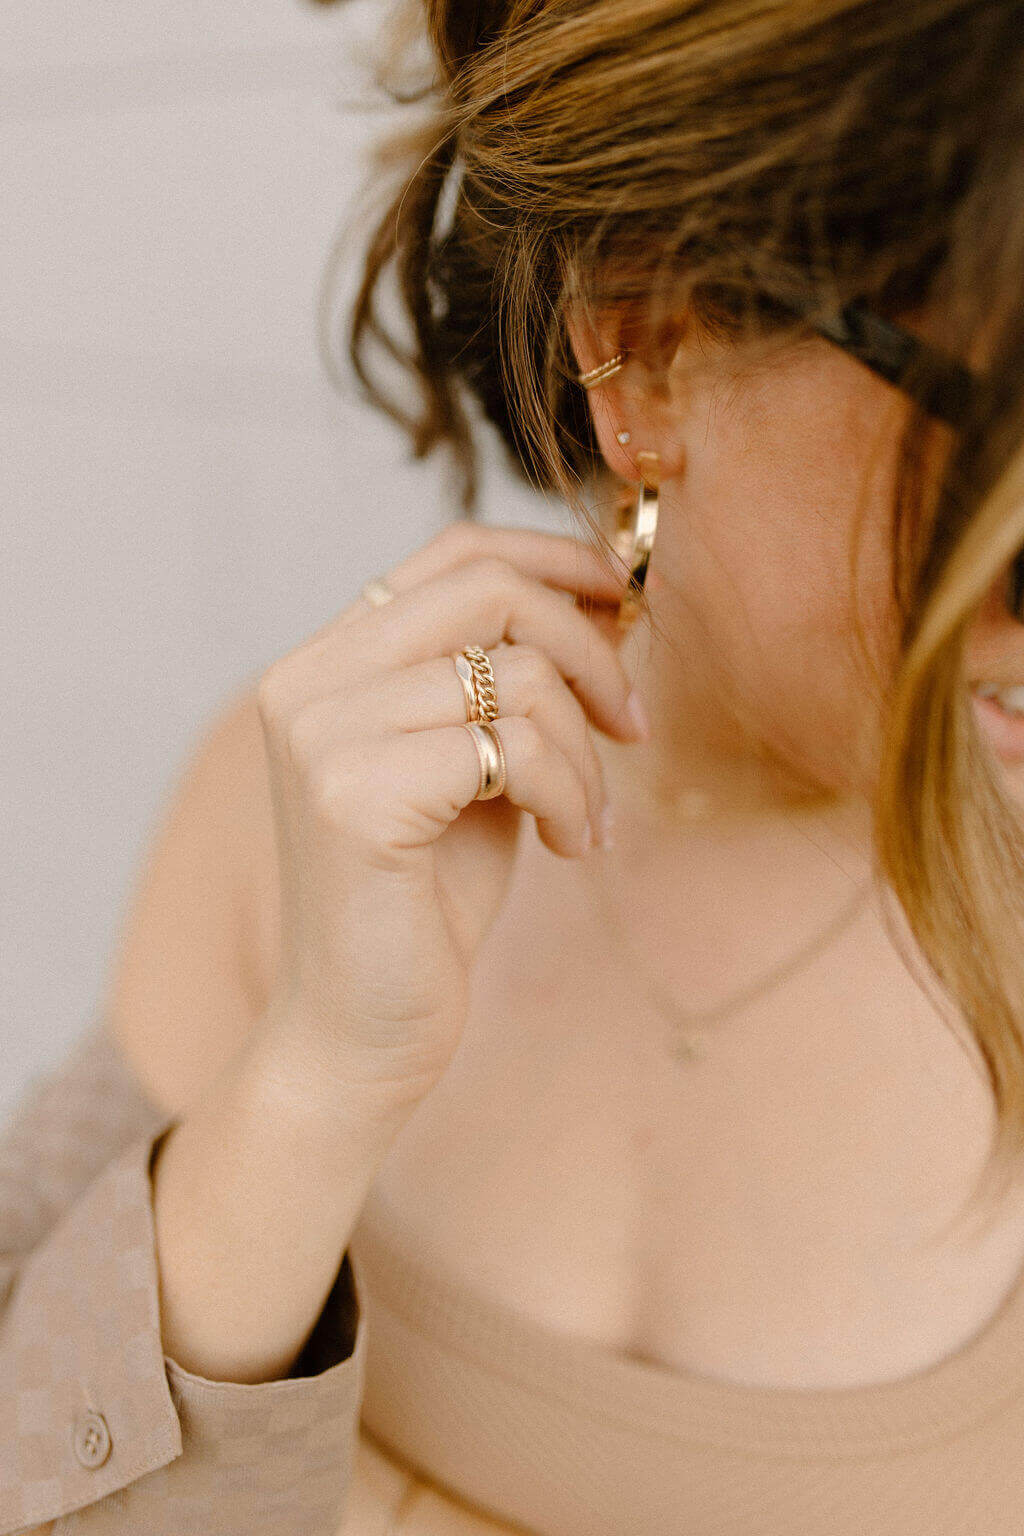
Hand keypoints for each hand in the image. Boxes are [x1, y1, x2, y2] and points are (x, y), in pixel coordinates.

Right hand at [249, 521, 647, 1128]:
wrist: (362, 1031)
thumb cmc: (426, 901)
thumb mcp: (476, 765)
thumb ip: (509, 683)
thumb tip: (606, 602)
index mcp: (329, 663)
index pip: (454, 553)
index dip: (555, 558)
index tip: (627, 598)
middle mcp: (308, 681)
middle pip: (489, 591)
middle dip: (591, 651)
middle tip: (633, 724)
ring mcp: (322, 734)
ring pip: (517, 676)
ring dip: (586, 753)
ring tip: (586, 819)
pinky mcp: (353, 795)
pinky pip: (517, 748)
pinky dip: (571, 796)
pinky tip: (570, 847)